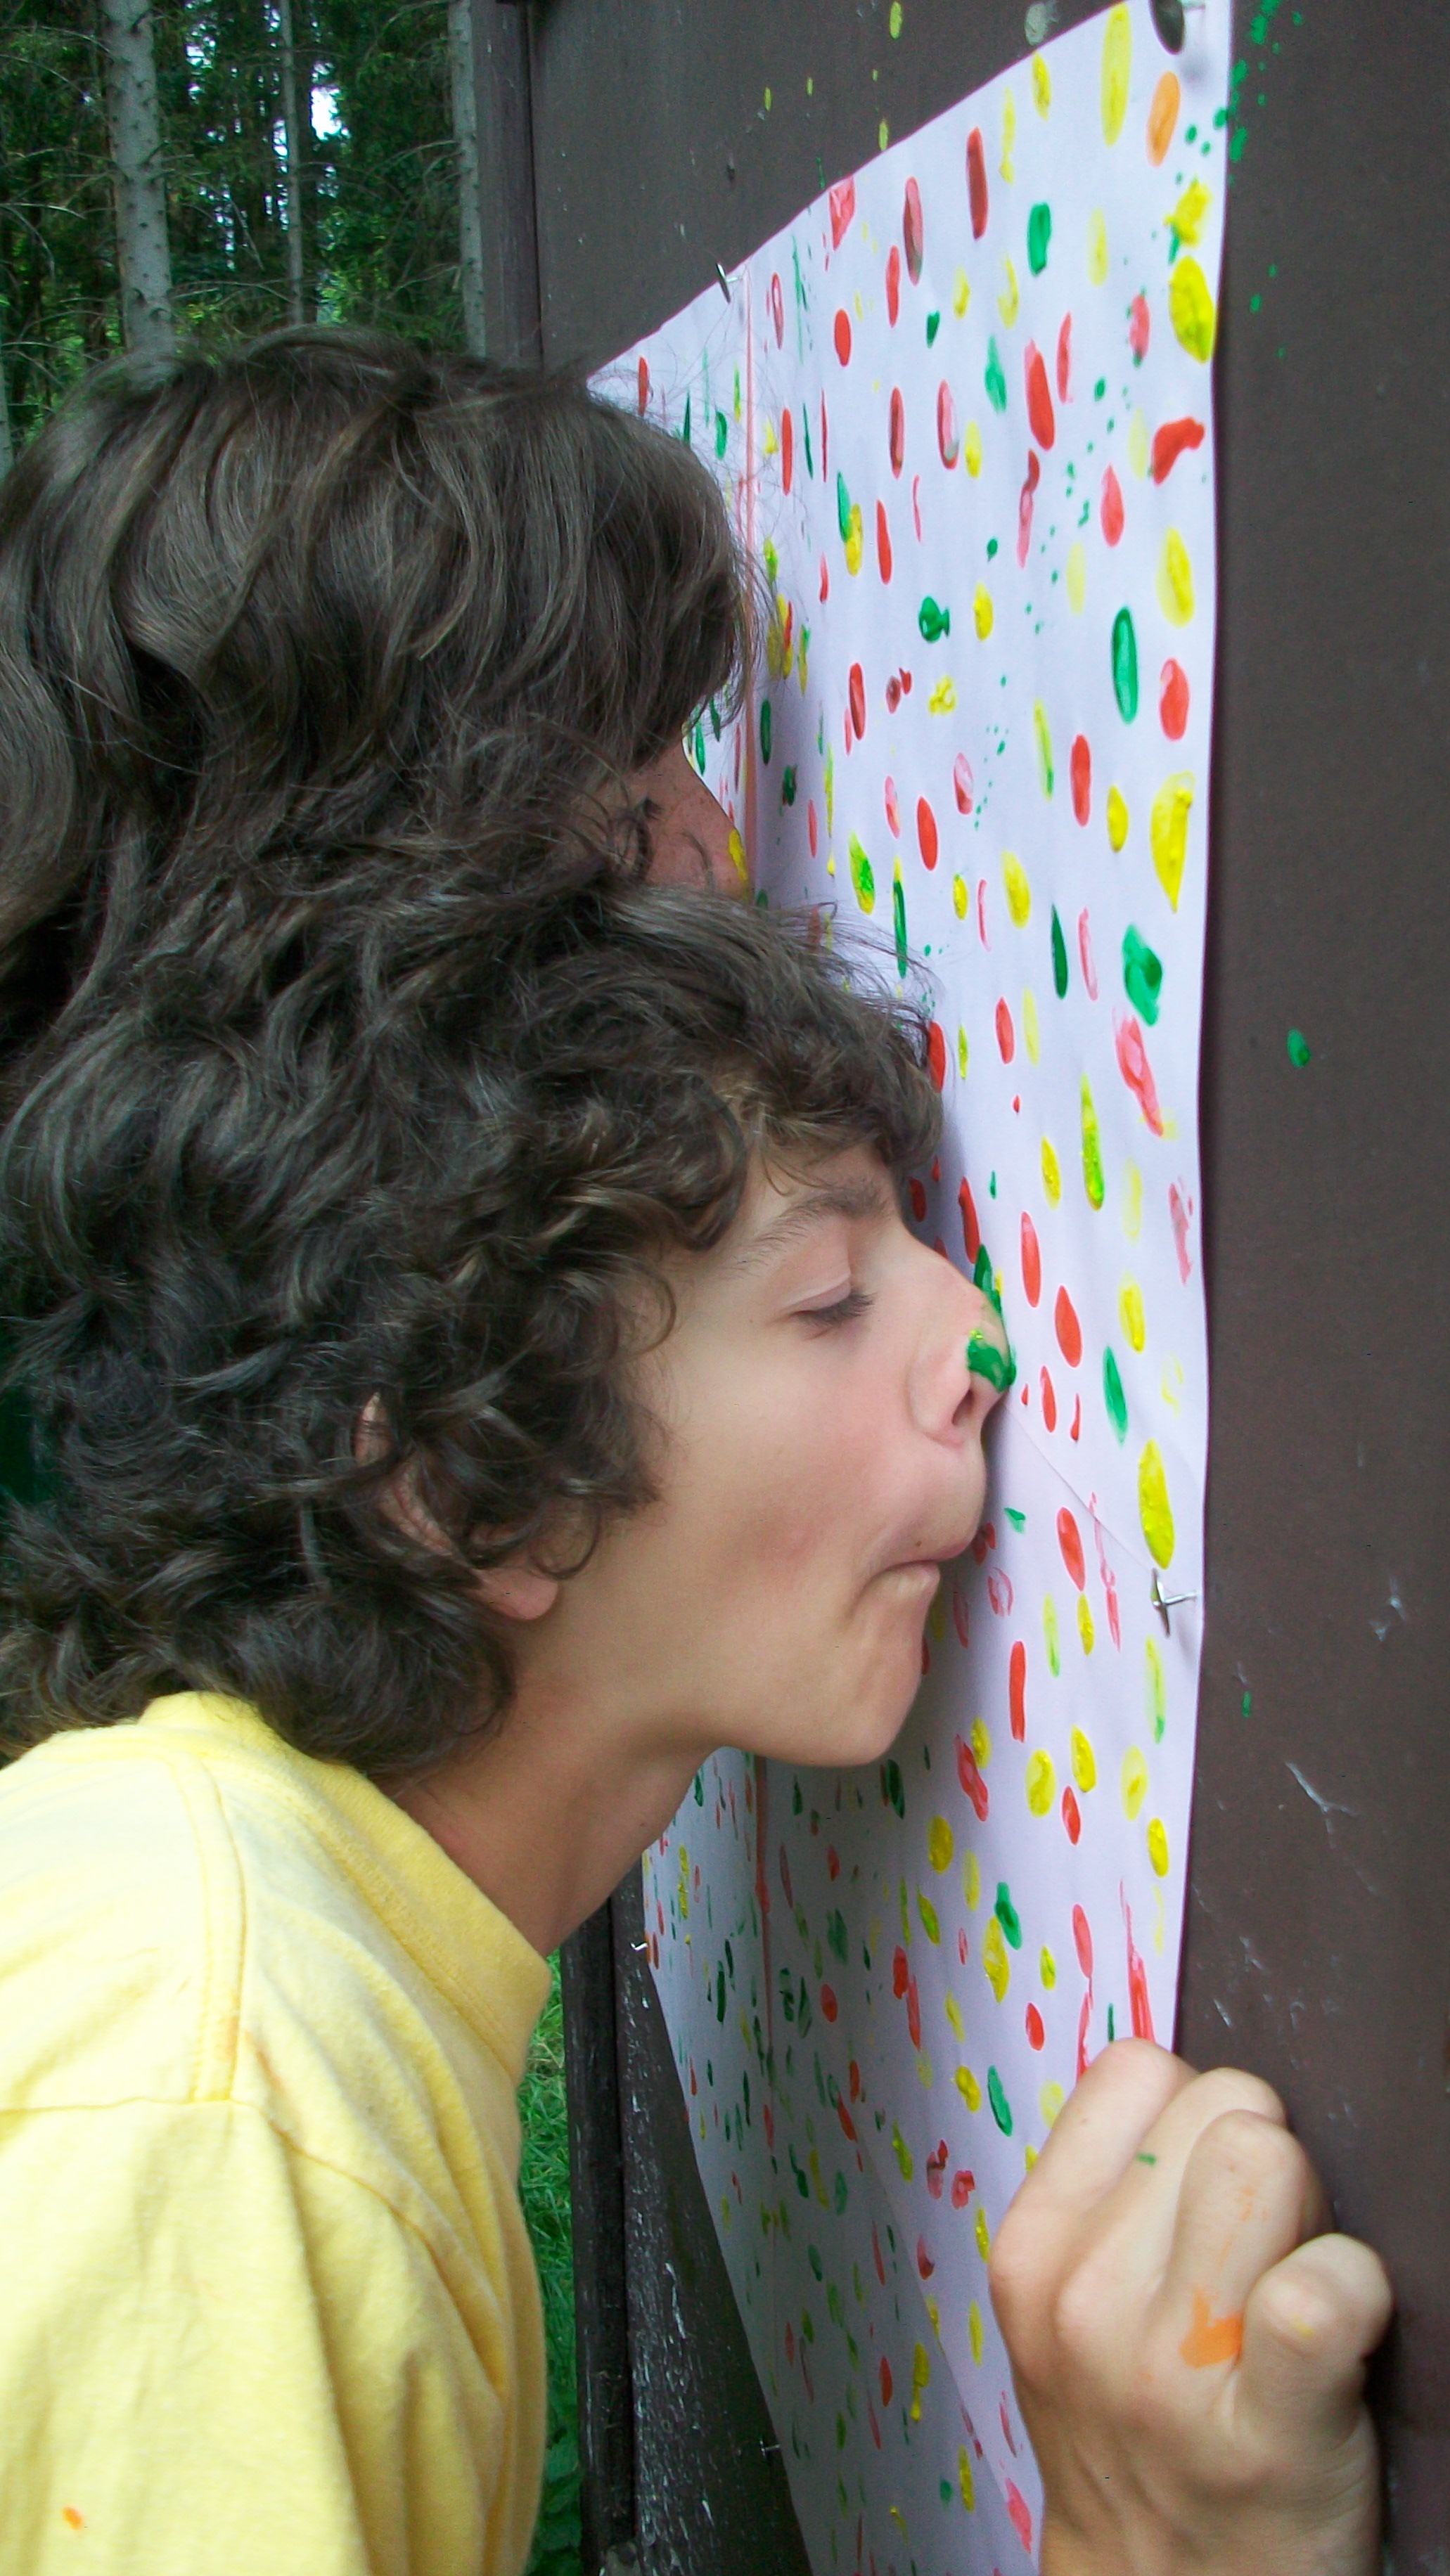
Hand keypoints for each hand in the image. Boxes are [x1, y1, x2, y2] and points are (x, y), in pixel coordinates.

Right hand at [988, 2040, 1391, 2575]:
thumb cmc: (1141, 2440)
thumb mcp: (1073, 2308)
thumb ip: (1115, 2197)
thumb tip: (1206, 2093)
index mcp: (1034, 2252)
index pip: (1139, 2071)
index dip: (1196, 2120)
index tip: (1203, 2199)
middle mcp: (1084, 2301)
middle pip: (1225, 2106)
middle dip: (1264, 2162)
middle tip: (1260, 2256)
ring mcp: (1169, 2371)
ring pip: (1271, 2159)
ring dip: (1311, 2217)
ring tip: (1293, 2293)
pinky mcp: (1267, 2433)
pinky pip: (1326, 2287)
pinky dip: (1360, 2293)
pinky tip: (1341, 2341)